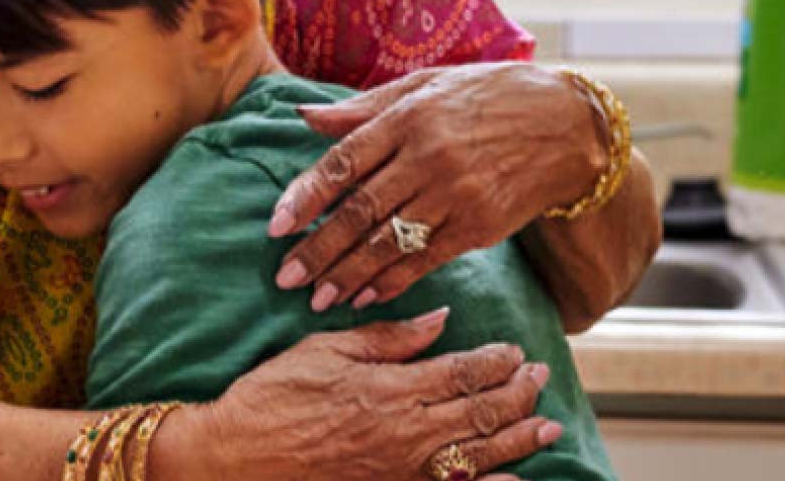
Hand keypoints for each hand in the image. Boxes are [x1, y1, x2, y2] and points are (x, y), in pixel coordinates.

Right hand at [157, 310, 559, 480]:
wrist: (238, 455)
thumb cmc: (273, 395)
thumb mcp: (325, 349)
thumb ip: (387, 337)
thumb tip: (439, 319)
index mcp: (390, 388)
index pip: (462, 371)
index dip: (497, 361)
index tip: (516, 350)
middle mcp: (406, 432)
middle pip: (480, 412)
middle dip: (518, 394)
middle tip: (540, 377)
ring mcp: (402, 469)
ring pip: (478, 454)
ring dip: (519, 438)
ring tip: (546, 424)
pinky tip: (515, 479)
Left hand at [267, 64, 604, 310]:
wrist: (568, 125)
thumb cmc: (488, 96)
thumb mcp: (425, 85)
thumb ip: (363, 107)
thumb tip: (303, 116)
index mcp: (407, 117)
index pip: (343, 161)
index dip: (305, 196)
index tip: (275, 226)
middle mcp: (428, 157)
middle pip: (359, 211)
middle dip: (318, 250)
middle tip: (285, 278)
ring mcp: (455, 194)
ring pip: (389, 242)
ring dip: (348, 275)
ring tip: (318, 298)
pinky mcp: (480, 224)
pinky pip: (426, 259)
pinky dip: (393, 281)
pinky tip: (367, 296)